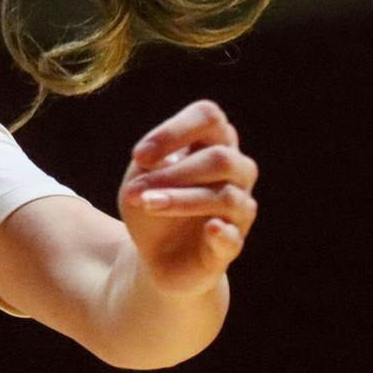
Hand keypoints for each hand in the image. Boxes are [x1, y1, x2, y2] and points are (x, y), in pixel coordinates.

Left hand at [117, 99, 258, 297]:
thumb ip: (151, 163)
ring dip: (179, 199)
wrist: (157, 255)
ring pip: (225, 196)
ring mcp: (239, 209)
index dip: (175, 131)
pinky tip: (209, 228)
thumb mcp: (140, 177)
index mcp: (213, 143)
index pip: (209, 118)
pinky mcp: (232, 245)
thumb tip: (163, 162)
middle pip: (221, 159)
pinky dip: (222, 232)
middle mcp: (236, 172)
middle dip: (174, 173)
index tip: (139, 156)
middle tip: (134, 189)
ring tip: (146, 203)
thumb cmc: (152, 202)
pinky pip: (234, 237)